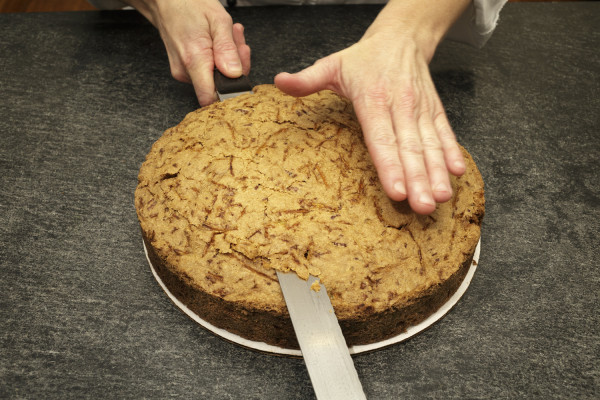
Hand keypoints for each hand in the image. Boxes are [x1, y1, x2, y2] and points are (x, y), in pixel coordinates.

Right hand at [124, 0, 250, 105]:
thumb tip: (235, 74)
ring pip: (217, 77)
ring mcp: (184, 72)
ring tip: (227, 36)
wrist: (166, 1)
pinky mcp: (185, 70)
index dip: (230, 93)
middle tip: (236, 42)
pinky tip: (219, 41)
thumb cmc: (189, 4)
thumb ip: (227, 49)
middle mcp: (186, 71)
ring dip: (228, 59)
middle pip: (220, 86)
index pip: (211, 98)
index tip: (240, 76)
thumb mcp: (217, 20)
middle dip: (235, 66)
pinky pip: (209, 71)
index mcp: (194, 60)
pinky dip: (219, 58)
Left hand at [275, 0, 468, 214]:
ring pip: (430, 145)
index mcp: (373, 99)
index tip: (396, 190)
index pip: (382, 138)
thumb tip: (279, 82)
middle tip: (423, 206)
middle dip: (418, 180)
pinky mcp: (435, 110)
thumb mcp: (332, 64)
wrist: (401, 38)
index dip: (389, 165)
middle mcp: (401, 106)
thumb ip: (306, 79)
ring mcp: (421, 109)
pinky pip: (445, 133)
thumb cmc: (363, 59)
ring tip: (441, 197)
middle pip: (409, 148)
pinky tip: (458, 173)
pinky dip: (452, 152)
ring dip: (437, 173)